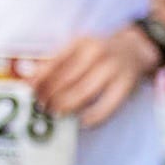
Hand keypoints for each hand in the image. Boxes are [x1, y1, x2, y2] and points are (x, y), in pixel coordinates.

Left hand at [36, 23, 157, 128]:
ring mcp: (113, 69)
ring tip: (56, 113)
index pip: (54, 63)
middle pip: (67, 80)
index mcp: (81, 43)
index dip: (40, 79)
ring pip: (83, 93)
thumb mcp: (77, 48)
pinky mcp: (126, 85)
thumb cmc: (97, 53)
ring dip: (66, 106)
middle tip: (41, 107)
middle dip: (51, 96)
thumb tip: (28, 82)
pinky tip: (81, 122)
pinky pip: (106, 106)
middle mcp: (97, 53)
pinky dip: (92, 117)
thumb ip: (55, 62)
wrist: (136, 49)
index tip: (29, 92)